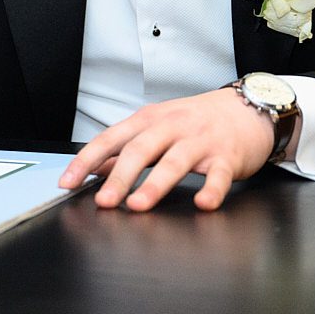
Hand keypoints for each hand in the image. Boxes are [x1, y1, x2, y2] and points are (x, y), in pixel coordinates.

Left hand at [58, 88, 275, 211]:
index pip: (111, 139)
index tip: (67, 181)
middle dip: (119, 177)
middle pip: (140, 150)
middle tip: (103, 201)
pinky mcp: (227, 156)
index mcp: (149, 120)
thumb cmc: (196, 121)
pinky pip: (219, 174)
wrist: (246, 108)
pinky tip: (203, 203)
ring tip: (138, 205)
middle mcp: (171, 126)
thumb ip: (127, 148)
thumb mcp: (157, 127)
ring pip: (175, 161)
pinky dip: (211, 189)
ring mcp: (199, 141)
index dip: (87, 160)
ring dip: (155, 184)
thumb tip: (95, 168)